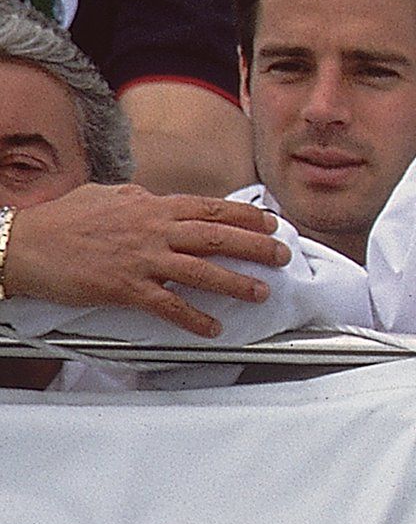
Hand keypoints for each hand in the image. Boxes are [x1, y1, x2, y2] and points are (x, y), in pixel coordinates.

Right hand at [0, 185, 285, 334]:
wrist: (25, 245)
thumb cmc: (62, 220)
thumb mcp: (107, 195)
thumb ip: (138, 197)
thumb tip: (156, 197)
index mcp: (151, 205)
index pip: (210, 208)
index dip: (246, 217)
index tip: (272, 224)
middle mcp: (153, 229)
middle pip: (217, 237)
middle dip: (256, 247)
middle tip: (283, 256)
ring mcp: (141, 259)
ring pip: (201, 271)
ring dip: (236, 283)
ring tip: (262, 292)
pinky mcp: (125, 287)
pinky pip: (168, 305)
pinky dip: (193, 318)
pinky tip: (212, 328)